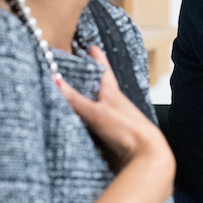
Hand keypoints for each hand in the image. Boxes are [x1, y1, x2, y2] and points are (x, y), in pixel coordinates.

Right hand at [56, 46, 172, 171]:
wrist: (146, 155)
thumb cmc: (128, 130)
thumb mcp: (96, 112)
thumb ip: (75, 99)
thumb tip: (55, 80)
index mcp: (113, 92)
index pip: (104, 69)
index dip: (97, 57)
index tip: (92, 47)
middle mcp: (115, 103)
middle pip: (102, 87)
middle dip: (91, 78)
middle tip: (81, 68)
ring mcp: (116, 119)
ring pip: (100, 104)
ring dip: (90, 99)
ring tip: (78, 94)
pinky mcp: (114, 135)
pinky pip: (98, 122)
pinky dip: (90, 119)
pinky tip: (84, 122)